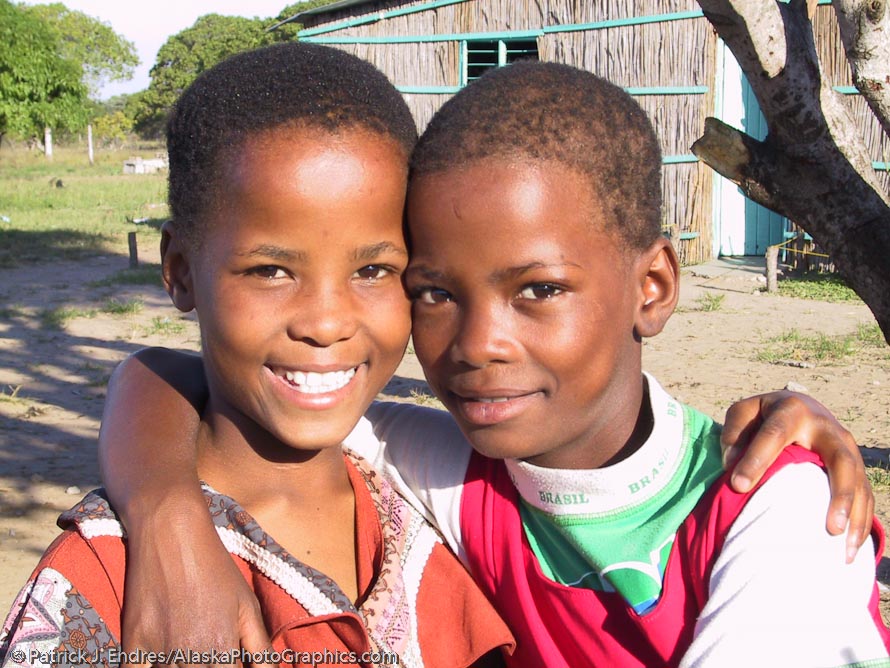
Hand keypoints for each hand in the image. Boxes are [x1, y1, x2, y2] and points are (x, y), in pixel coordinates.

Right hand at [121, 494, 271, 666]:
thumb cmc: (215, 568)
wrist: (172, 533)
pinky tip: (163, 660)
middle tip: (209, 652)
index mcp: (221, 649)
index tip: (229, 663)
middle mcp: (190, 656)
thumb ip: (260, 650)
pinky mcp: (132, 644)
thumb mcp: (247, 605)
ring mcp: (158, 652)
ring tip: (190, 648)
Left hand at [720, 391, 872, 563]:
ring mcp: (845, 446)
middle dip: (838, 494)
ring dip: (855, 515)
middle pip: (840, 460)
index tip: (737, 487)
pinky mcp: (855, 464)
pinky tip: (850, 548)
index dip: (756, 460)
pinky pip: (865, 494)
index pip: (774, 435)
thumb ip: (734, 433)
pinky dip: (860, 521)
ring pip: (859, 481)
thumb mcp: (744, 414)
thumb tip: (731, 464)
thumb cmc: (762, 417)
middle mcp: (825, 427)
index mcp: (791, 410)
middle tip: (829, 528)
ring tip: (842, 548)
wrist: (797, 407)